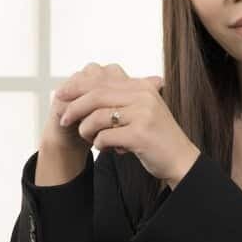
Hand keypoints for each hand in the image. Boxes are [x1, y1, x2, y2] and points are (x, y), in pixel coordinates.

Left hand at [55, 67, 200, 186]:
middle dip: (75, 108)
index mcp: (142, 86)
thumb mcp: (141, 111)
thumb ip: (119, 98)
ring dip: (88, 131)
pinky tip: (108, 149)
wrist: (180, 159)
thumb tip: (82, 90)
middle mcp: (143, 96)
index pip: (102, 81)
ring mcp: (143, 114)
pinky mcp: (140, 134)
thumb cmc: (156, 137)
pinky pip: (105, 137)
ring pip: (97, 117)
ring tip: (92, 140)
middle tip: (63, 120)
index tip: (60, 95)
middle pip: (96, 95)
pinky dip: (100, 145)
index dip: (77, 87)